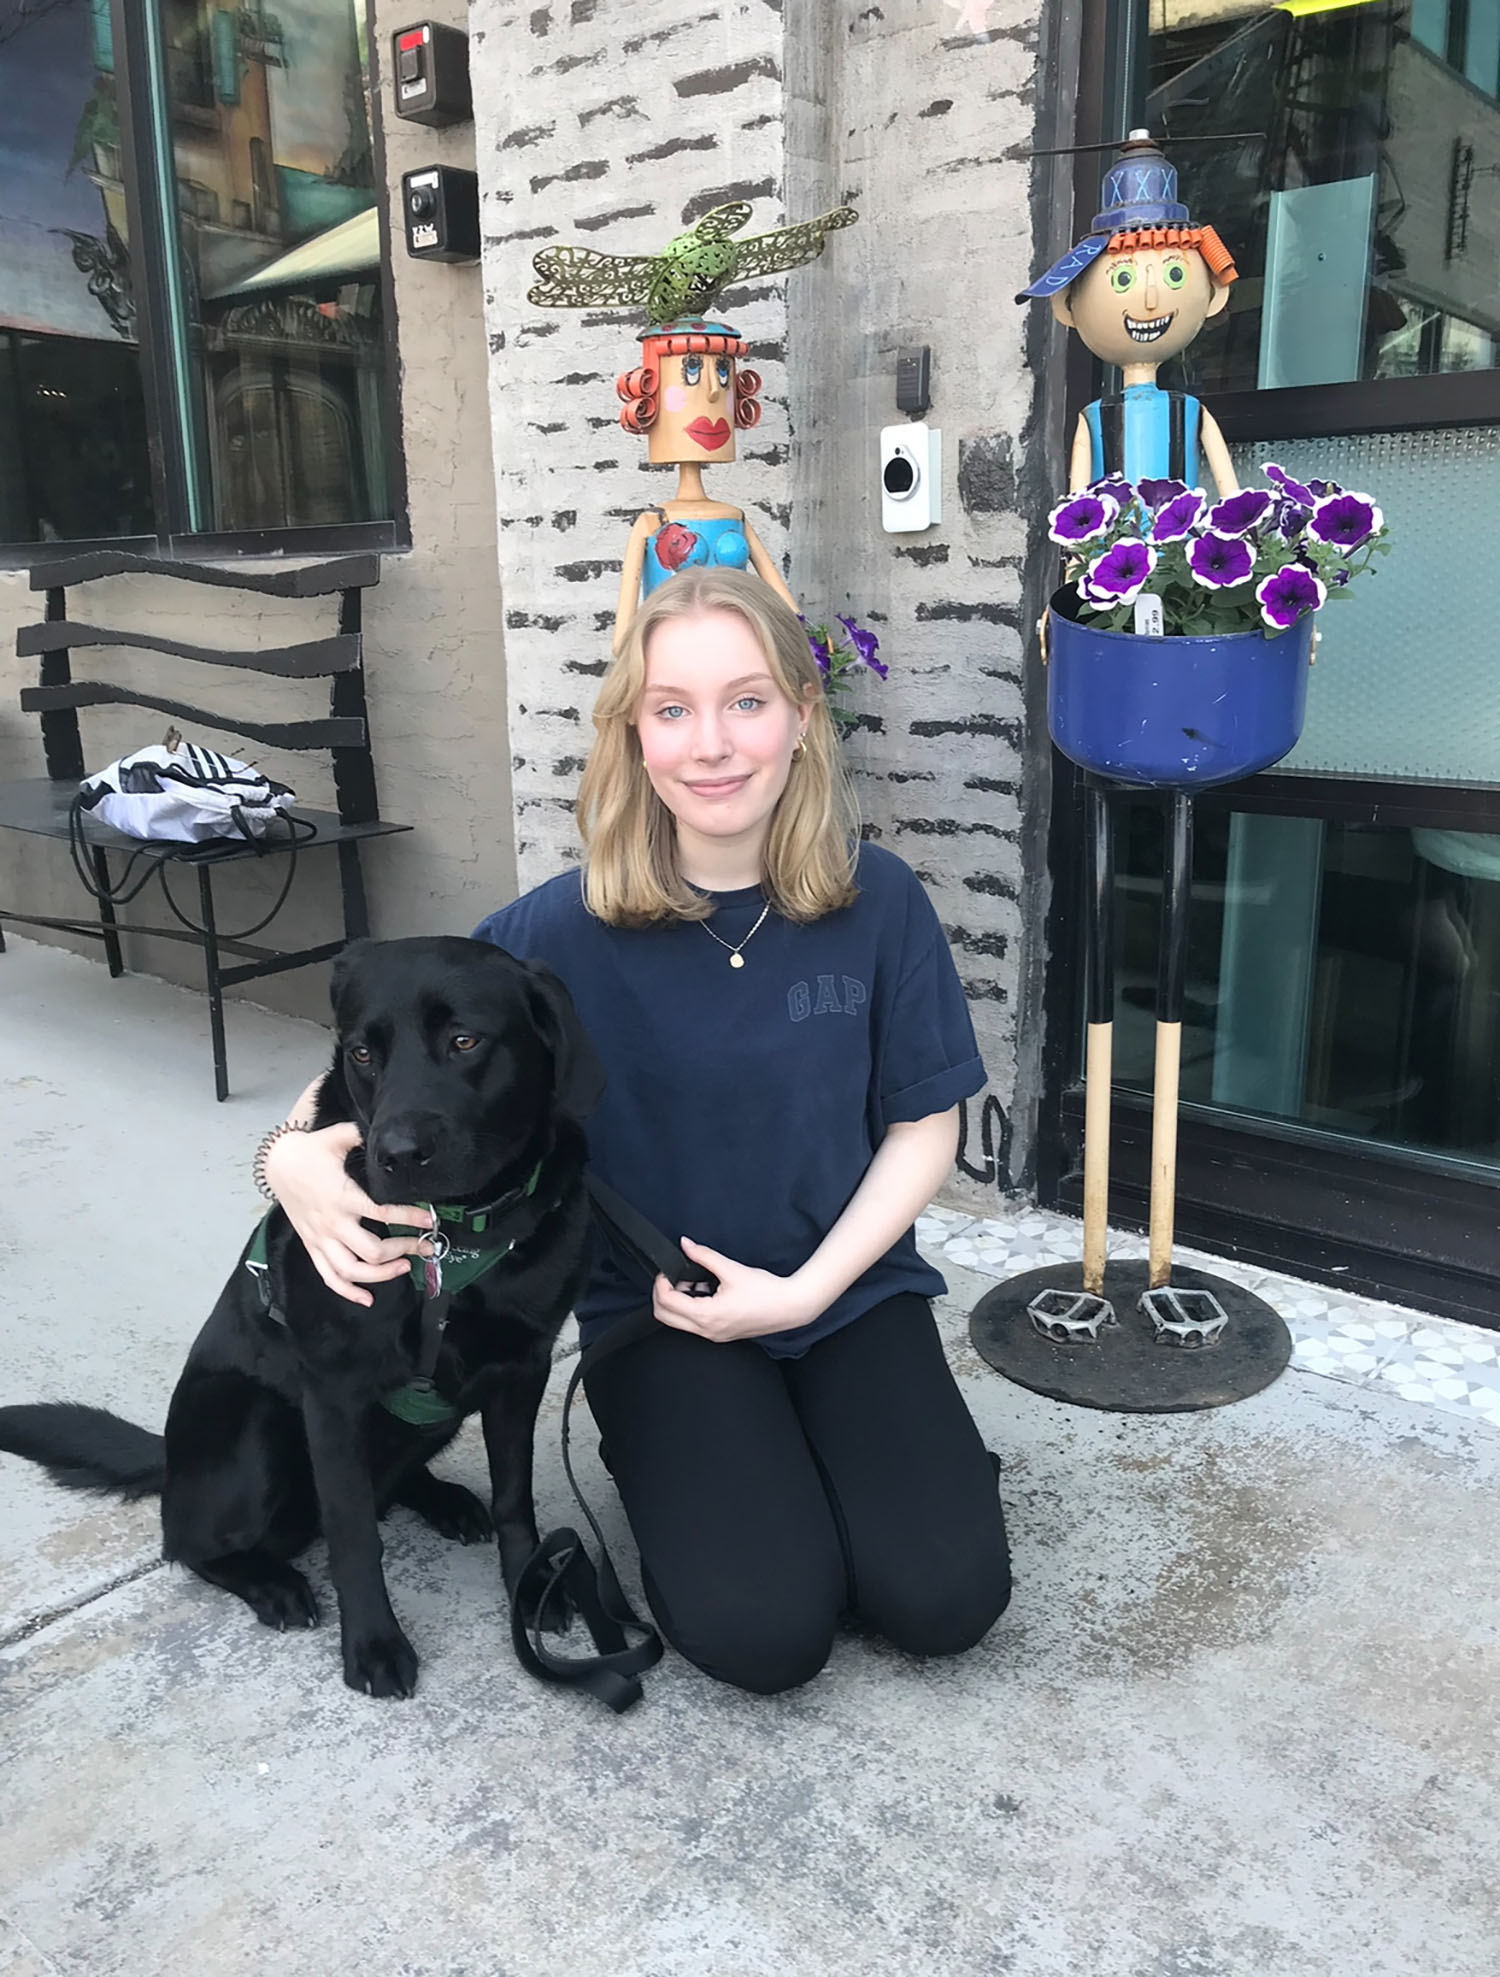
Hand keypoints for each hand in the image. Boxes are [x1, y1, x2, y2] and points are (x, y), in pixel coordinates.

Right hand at [263, 1122, 431, 1306]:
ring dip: (381, 1276)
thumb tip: (387, 1131)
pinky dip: (347, 1292)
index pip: (382, 1212)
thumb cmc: (311, 1151)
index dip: (409, 1218)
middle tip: (424, 1245)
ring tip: (405, 1267)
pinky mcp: (312, 1246)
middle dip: (403, 1250)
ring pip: (351, 1271)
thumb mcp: (337, 1136)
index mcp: (343, 1197)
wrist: (278, 1164)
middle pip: (372, 1251)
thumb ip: (361, 1135)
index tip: (429, 1219)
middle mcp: (332, 1223)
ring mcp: (320, 1238)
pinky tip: (367, 1299)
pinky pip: (329, 1276)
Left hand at [651, 1238, 817, 1344]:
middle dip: (663, 1295)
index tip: (668, 1269)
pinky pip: (694, 1324)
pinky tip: (706, 1291)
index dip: (661, 1283)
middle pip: (664, 1317)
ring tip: (694, 1282)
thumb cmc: (767, 1291)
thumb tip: (686, 1245)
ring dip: (677, 1302)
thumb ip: (704, 1256)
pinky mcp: (720, 1334)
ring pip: (678, 1322)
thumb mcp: (731, 1269)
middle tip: (673, 1277)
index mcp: (707, 1315)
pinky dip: (690, 1308)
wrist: (790, 1307)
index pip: (666, 1302)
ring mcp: (713, 1335)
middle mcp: (707, 1330)